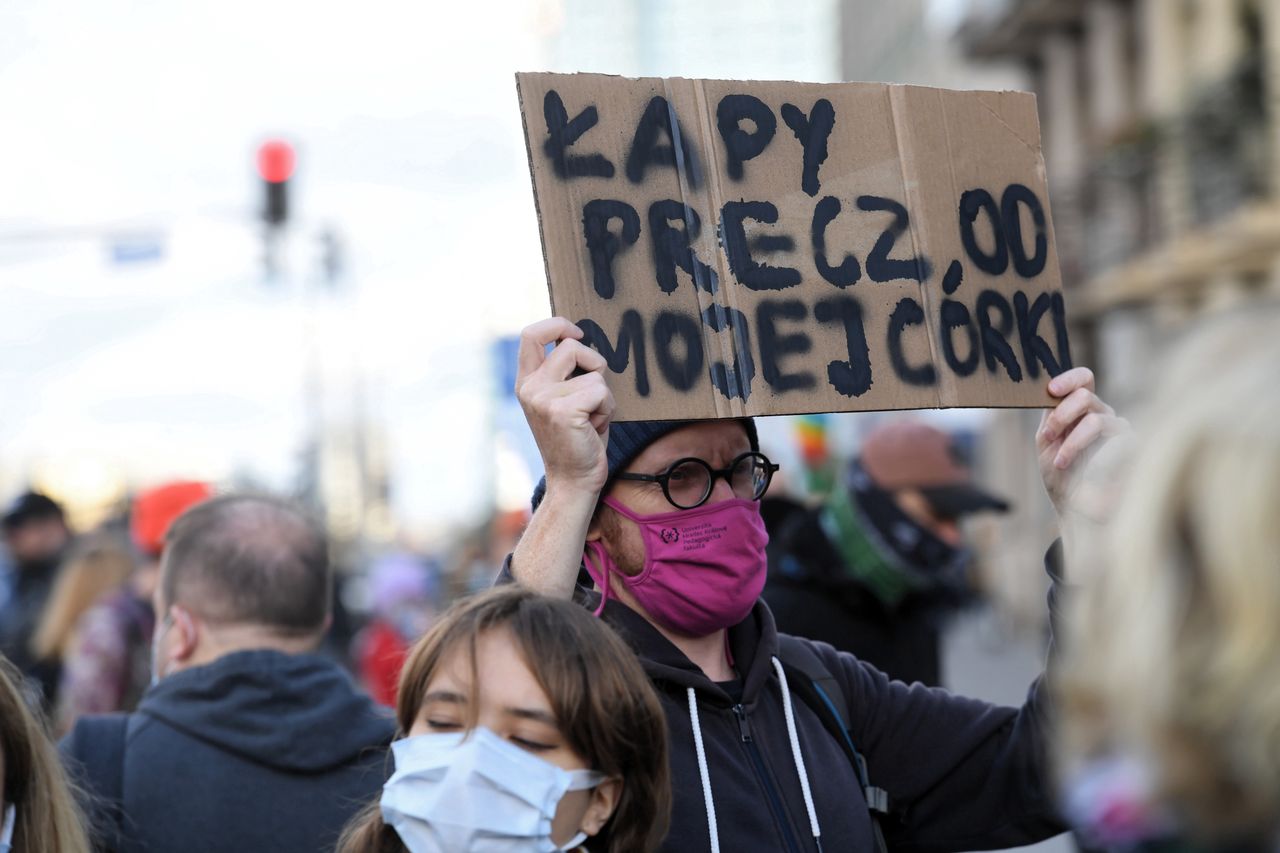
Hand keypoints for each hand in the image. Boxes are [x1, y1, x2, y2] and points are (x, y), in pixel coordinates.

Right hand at [516, 317, 614, 501]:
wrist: (573, 480)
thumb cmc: (577, 439)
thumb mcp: (563, 399)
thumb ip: (565, 372)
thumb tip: (580, 339)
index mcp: (527, 382)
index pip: (531, 335)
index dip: (557, 325)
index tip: (577, 334)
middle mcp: (530, 388)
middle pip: (570, 346)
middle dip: (594, 364)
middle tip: (594, 394)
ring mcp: (544, 399)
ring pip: (594, 372)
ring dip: (604, 395)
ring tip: (591, 418)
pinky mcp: (562, 411)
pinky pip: (602, 391)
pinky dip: (607, 409)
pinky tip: (594, 427)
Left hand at [1036, 367, 1128, 514]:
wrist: (1074, 507)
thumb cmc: (1060, 474)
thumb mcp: (1048, 443)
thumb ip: (1050, 416)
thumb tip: (1048, 391)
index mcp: (1082, 409)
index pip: (1083, 379)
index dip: (1068, 378)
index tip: (1051, 390)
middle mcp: (1104, 414)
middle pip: (1085, 396)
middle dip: (1061, 416)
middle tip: (1048, 437)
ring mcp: (1120, 430)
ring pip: (1096, 420)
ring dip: (1072, 443)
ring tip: (1061, 463)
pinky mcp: (1133, 448)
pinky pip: (1114, 444)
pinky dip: (1091, 457)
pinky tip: (1085, 472)